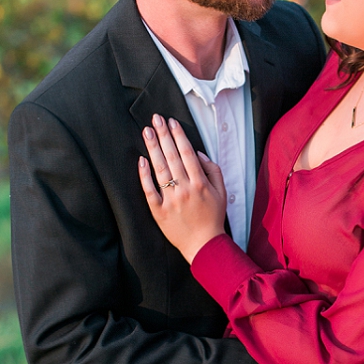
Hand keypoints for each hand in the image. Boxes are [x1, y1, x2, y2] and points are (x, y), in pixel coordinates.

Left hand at [139, 115, 226, 262]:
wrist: (204, 245)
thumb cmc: (213, 217)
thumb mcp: (222, 192)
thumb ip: (213, 170)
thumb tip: (197, 153)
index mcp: (200, 183)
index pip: (186, 153)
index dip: (178, 135)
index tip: (171, 122)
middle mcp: (185, 189)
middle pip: (172, 156)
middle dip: (163, 135)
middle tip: (155, 119)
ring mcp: (170, 200)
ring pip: (159, 169)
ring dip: (152, 148)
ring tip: (146, 132)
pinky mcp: (158, 211)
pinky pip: (149, 190)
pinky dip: (144, 175)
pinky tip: (141, 160)